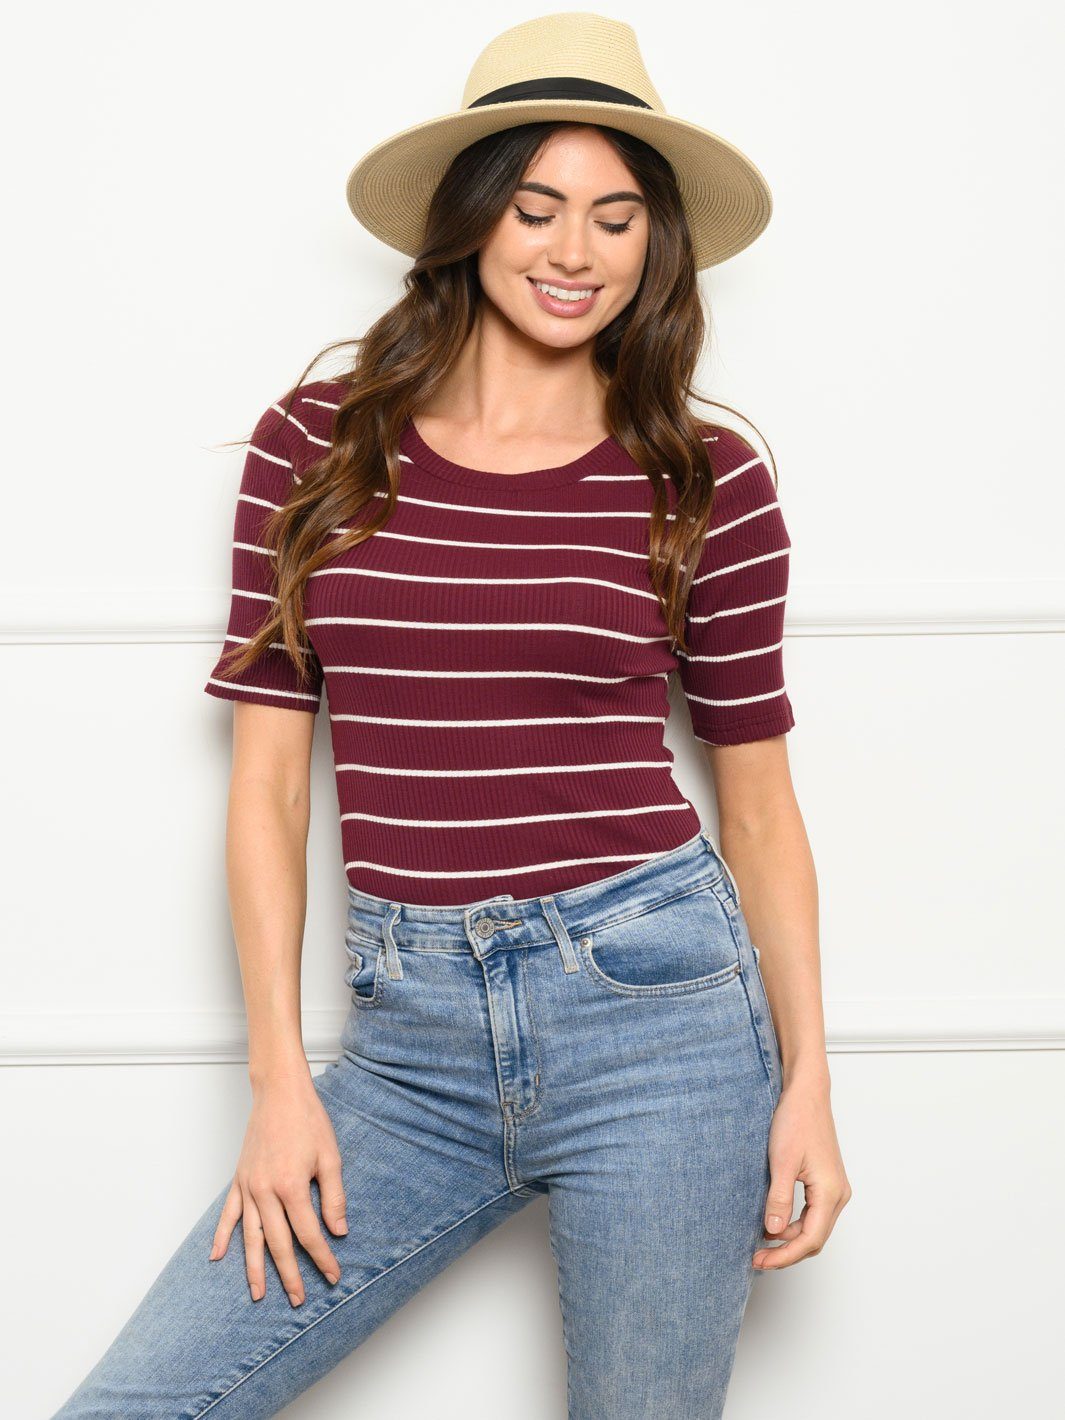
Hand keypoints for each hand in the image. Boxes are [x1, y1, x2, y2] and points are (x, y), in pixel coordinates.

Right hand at [208, 1073, 348, 1305]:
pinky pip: (228, 1215)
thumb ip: (333, 1196)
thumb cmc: (307, 1120)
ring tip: (259, 1294)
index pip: (308, 1234)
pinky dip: (222, 1238)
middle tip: (298, 1299)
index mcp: (291, 1187)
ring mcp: (248, 1187)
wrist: (280, 1092)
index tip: (333, 1275)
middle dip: (289, 1275)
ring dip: (254, 1268)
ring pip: (250, 1237)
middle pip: (278, 1244)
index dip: (322, 1258)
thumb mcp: (330, 1157)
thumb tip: (338, 1231)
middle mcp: (265, 1192)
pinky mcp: (239, 1180)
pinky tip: (217, 1258)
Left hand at [753, 1075, 851, 1269]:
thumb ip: (779, 1198)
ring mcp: (834, 1188)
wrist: (806, 1094)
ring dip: (789, 1239)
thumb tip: (773, 1232)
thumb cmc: (796, 1120)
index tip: (760, 1260)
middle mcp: (838, 1195)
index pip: (810, 1240)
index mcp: (831, 1193)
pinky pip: (812, 1213)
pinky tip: (773, 1221)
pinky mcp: (826, 1182)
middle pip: (814, 1239)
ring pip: (813, 1227)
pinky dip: (793, 1223)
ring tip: (760, 1241)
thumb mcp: (782, 1161)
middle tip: (757, 1257)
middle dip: (786, 1252)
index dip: (784, 1256)